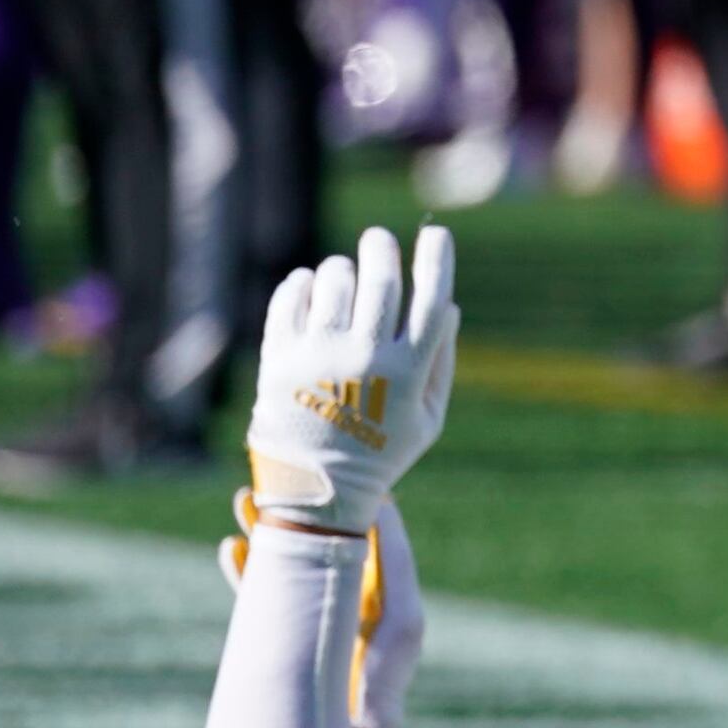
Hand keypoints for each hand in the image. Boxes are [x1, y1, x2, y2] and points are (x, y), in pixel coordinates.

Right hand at [219, 497, 427, 727]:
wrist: (350, 725)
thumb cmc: (384, 670)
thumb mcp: (399, 610)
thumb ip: (392, 559)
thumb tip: (384, 505)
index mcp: (378, 584)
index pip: (359, 530)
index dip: (340, 502)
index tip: (322, 468)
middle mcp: (344, 591)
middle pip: (315, 539)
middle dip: (293, 510)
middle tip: (272, 479)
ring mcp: (312, 609)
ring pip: (284, 558)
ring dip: (264, 531)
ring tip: (244, 501)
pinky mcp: (285, 628)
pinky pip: (262, 593)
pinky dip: (246, 570)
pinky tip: (231, 549)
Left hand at [243, 226, 459, 529]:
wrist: (315, 493)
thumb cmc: (380, 453)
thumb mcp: (428, 418)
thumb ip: (442, 361)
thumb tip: (449, 304)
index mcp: (408, 372)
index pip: (432, 298)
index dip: (437, 259)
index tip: (436, 235)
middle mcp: (364, 359)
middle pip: (380, 278)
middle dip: (382, 248)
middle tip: (378, 241)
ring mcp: (318, 357)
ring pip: (333, 280)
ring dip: (341, 269)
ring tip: (342, 276)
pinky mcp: (279, 358)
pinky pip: (290, 297)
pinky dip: (301, 282)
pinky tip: (309, 285)